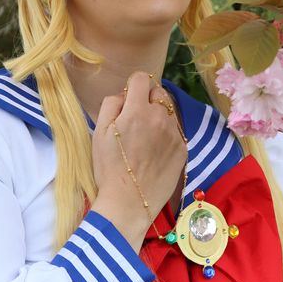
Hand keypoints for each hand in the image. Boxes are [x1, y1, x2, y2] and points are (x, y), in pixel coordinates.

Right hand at [91, 71, 186, 251]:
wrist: (128, 203)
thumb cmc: (109, 167)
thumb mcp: (99, 132)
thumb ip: (111, 104)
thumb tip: (124, 94)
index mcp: (137, 110)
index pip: (141, 78)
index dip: (133, 86)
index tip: (128, 100)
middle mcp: (160, 118)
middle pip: (159, 92)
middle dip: (147, 99)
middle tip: (136, 119)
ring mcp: (174, 134)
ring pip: (169, 112)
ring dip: (158, 117)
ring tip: (145, 138)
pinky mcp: (183, 149)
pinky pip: (175, 131)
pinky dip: (166, 135)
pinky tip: (154, 152)